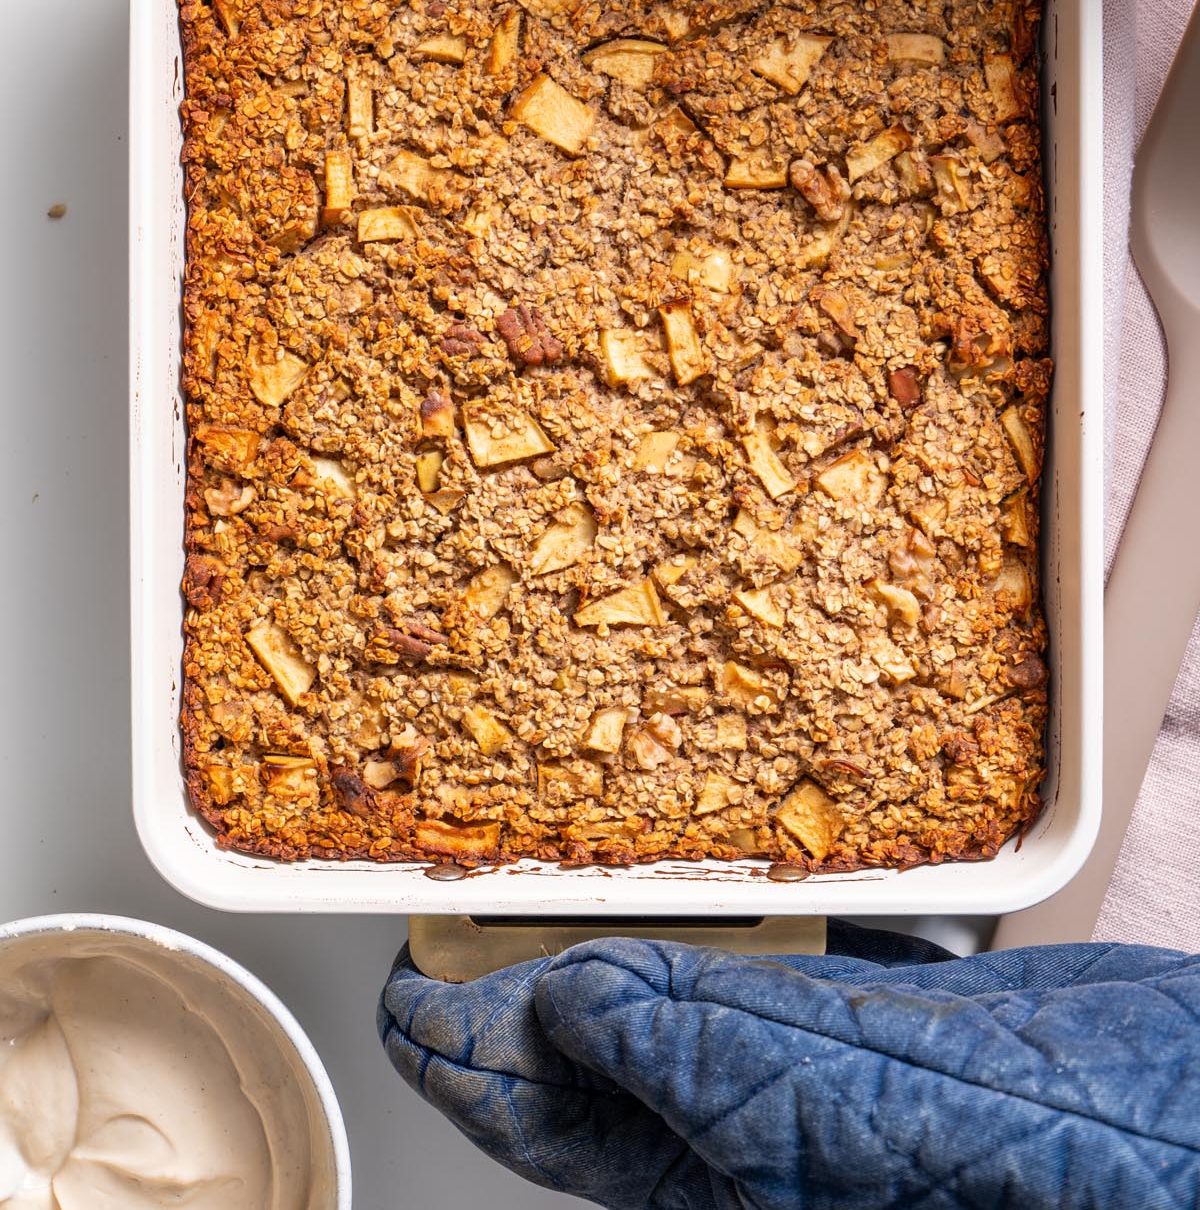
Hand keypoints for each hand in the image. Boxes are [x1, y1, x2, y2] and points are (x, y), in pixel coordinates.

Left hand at [379, 925, 1199, 1207]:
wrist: (1160, 1132)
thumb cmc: (999, 1156)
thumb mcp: (802, 1096)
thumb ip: (672, 1037)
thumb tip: (554, 996)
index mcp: (697, 1172)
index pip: (528, 1108)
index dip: (448, 1042)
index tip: (396, 982)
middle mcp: (733, 1130)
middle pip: (578, 1060)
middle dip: (505, 993)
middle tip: (453, 916)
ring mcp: (795, 1078)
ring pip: (655, 1010)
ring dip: (593, 950)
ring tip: (538, 891)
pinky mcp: (857, 1029)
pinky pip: (737, 979)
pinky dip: (691, 933)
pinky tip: (678, 896)